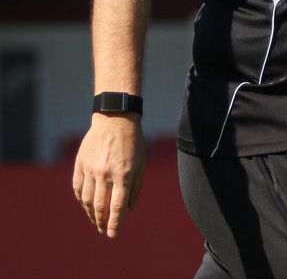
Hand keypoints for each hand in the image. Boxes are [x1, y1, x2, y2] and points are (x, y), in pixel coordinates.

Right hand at [72, 114, 145, 237]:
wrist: (115, 118)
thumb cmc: (132, 141)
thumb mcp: (140, 163)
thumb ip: (136, 187)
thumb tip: (131, 209)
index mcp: (123, 173)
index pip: (117, 206)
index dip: (115, 223)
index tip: (113, 234)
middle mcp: (105, 173)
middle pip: (100, 206)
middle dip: (101, 222)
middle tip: (103, 230)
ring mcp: (91, 168)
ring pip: (87, 200)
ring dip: (90, 214)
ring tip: (95, 220)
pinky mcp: (80, 163)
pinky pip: (78, 187)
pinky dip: (81, 199)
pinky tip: (86, 204)